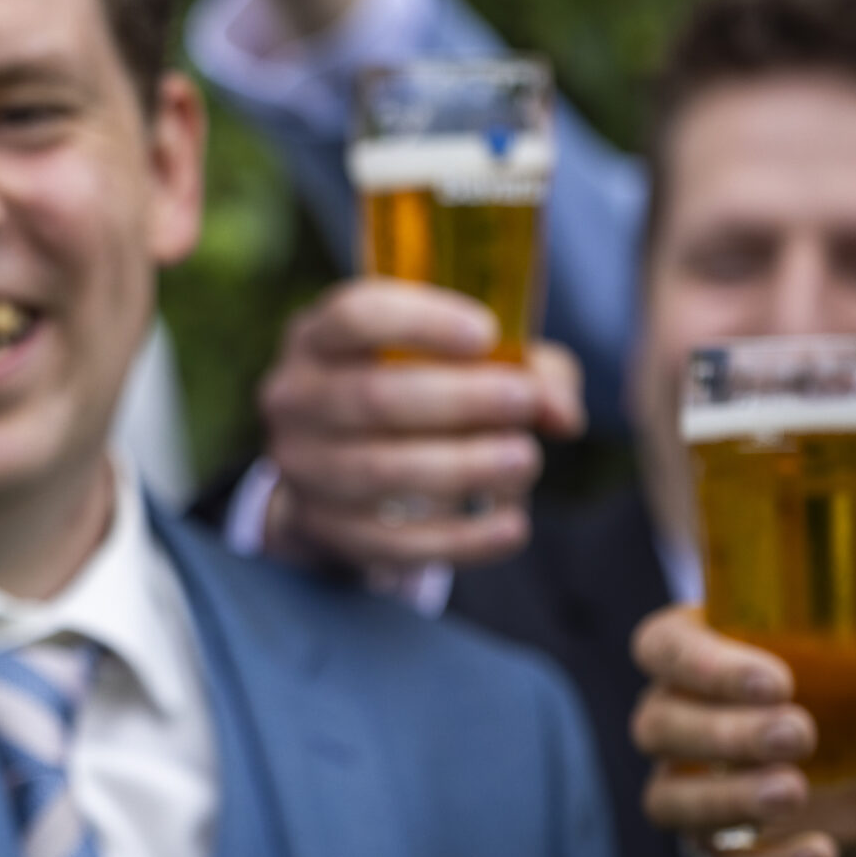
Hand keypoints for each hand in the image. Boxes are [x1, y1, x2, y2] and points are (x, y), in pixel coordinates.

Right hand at [257, 279, 581, 571]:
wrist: (336, 469)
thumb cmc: (408, 389)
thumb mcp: (454, 359)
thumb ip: (518, 366)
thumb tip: (560, 412)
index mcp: (318, 336)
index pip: (355, 315)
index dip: (422, 322)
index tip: (486, 334)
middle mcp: (295, 397)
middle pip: (373, 397)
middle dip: (461, 401)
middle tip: (524, 403)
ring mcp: (303, 467)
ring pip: (381, 471)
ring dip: (465, 466)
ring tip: (526, 460)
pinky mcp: (326, 527)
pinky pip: (394, 540)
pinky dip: (462, 538)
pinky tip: (512, 525)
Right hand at [634, 606, 855, 856]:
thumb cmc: (837, 699)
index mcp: (692, 656)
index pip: (664, 649)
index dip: (704, 666)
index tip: (776, 683)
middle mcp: (672, 718)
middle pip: (659, 726)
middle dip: (724, 734)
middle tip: (798, 735)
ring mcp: (684, 787)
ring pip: (669, 799)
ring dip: (730, 798)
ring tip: (794, 793)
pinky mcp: (715, 847)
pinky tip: (821, 853)